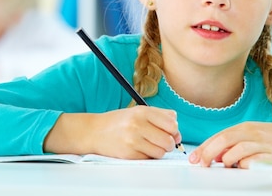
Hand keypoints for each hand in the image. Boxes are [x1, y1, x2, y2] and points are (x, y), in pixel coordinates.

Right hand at [44, 106, 181, 159]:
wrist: (95, 131)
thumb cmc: (118, 121)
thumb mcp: (138, 111)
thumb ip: (159, 116)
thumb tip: (177, 129)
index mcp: (142, 111)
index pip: (172, 123)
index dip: (174, 131)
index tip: (171, 132)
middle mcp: (138, 125)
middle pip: (168, 140)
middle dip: (169, 143)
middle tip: (163, 142)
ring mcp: (133, 140)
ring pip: (161, 152)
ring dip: (159, 151)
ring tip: (150, 145)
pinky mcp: (128, 154)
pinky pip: (149, 159)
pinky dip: (148, 156)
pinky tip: (140, 150)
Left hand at [189, 121, 271, 168]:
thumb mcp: (256, 137)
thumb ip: (236, 145)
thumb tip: (215, 156)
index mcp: (247, 128)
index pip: (220, 136)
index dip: (204, 147)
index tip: (193, 158)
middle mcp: (254, 133)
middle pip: (225, 140)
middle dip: (209, 153)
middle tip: (200, 164)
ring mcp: (265, 144)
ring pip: (238, 150)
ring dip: (227, 160)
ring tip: (224, 166)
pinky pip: (257, 160)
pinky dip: (247, 165)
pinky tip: (244, 168)